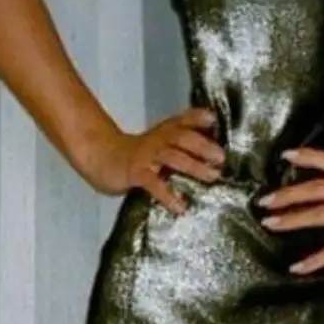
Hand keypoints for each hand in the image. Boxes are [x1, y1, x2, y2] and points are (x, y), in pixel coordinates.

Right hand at [92, 107, 224, 213]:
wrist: (102, 157)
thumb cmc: (138, 153)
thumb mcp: (160, 143)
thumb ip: (182, 146)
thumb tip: (214, 157)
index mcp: (166, 131)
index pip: (184, 120)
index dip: (198, 118)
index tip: (214, 120)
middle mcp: (158, 139)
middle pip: (182, 137)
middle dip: (203, 146)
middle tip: (221, 157)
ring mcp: (146, 155)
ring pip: (172, 157)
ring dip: (193, 166)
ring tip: (211, 176)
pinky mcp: (136, 172)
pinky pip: (153, 184)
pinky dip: (168, 195)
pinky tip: (180, 206)